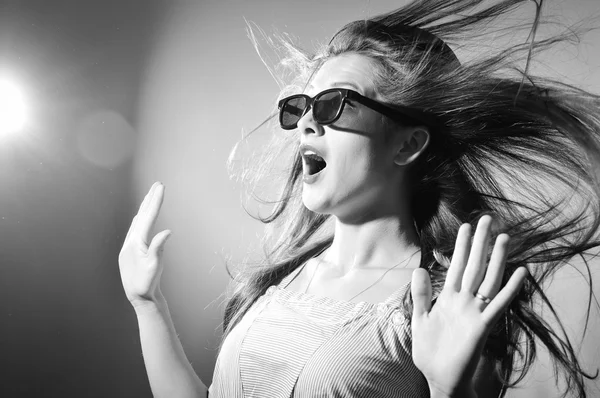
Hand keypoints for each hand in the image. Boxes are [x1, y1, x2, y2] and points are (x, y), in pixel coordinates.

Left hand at [118, 182, 171, 309]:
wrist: (138, 298)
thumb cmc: (146, 284)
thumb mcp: (154, 267)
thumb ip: (158, 248)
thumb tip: (167, 231)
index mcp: (136, 242)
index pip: (148, 217)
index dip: (155, 201)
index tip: (161, 187)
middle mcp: (130, 241)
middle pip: (142, 215)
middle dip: (150, 198)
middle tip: (158, 184)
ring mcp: (129, 245)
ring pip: (138, 220)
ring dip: (145, 206)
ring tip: (151, 195)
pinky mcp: (131, 250)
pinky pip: (137, 228)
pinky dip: (142, 218)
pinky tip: (142, 216)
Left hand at [410, 215, 527, 396]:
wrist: (440, 378)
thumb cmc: (431, 351)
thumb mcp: (420, 319)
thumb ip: (421, 295)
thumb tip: (419, 268)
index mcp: (448, 298)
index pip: (456, 266)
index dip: (461, 246)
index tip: (466, 226)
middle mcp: (463, 301)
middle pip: (474, 266)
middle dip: (479, 243)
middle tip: (487, 219)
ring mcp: (474, 312)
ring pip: (488, 280)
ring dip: (496, 259)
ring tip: (505, 237)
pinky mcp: (482, 327)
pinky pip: (498, 304)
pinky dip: (510, 289)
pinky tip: (521, 272)